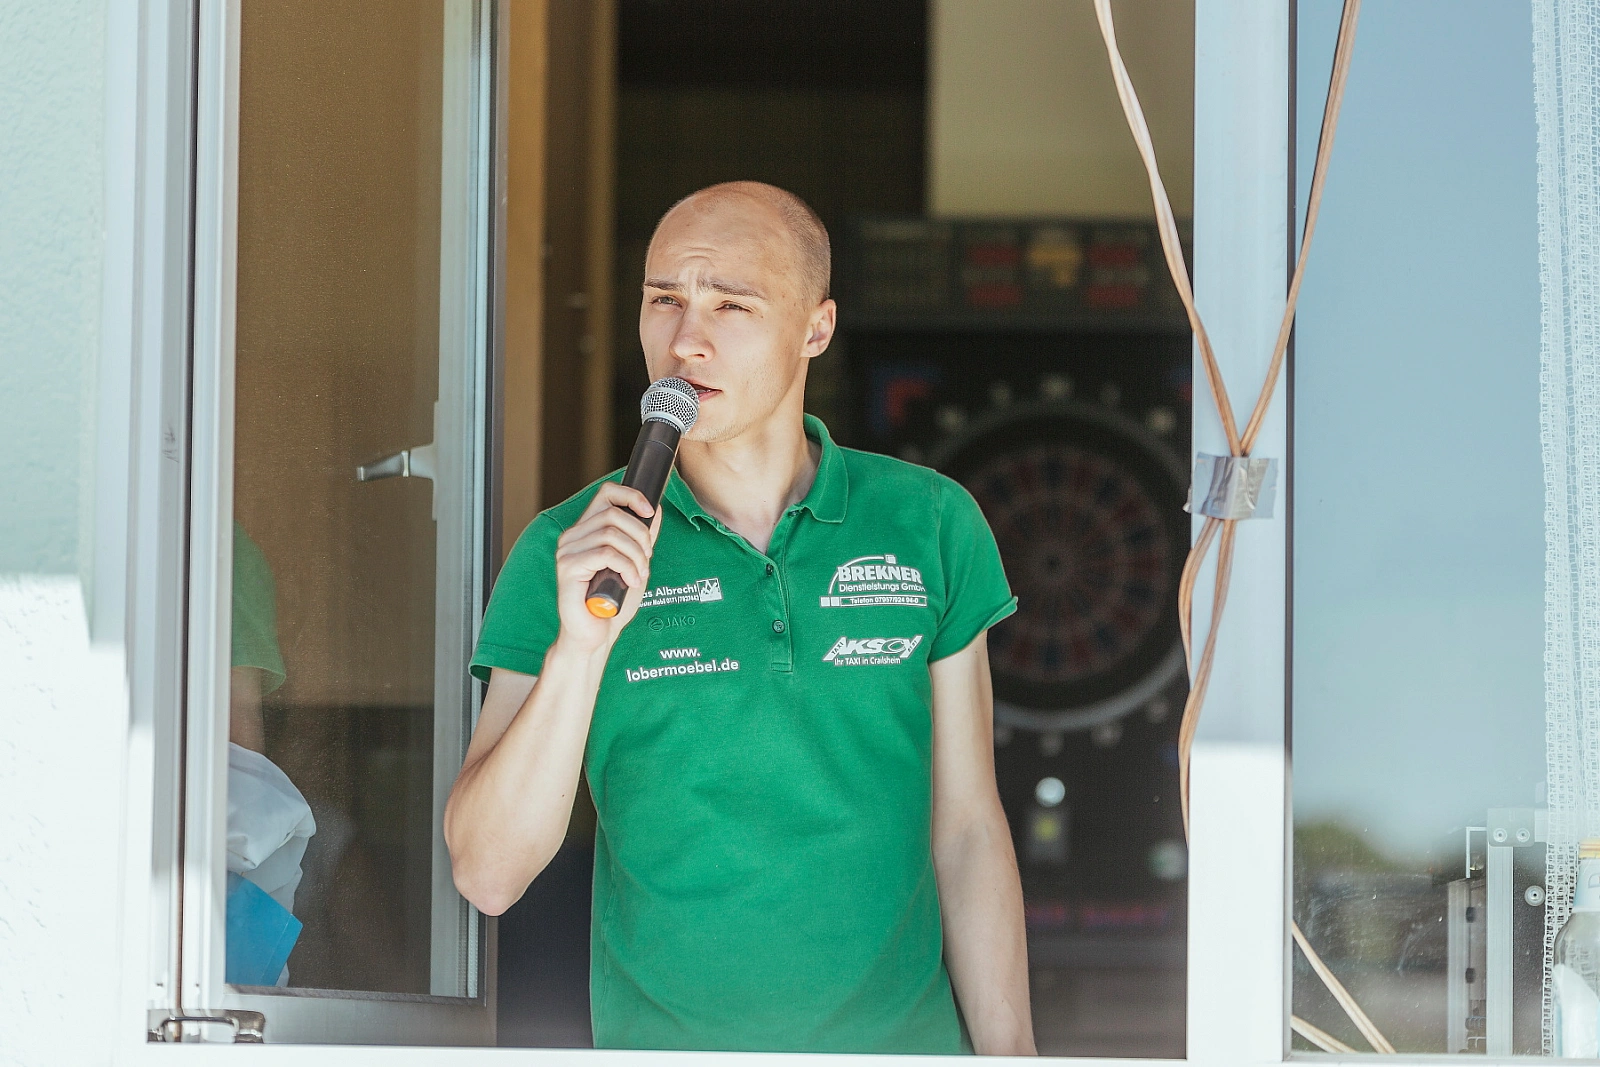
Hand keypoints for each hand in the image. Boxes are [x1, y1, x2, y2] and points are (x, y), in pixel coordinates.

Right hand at [553, 482, 661, 652]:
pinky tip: (631, 581)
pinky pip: (605, 555)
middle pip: (613, 514)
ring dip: (635, 555)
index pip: (606, 494)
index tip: (651, 510)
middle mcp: (572, 537)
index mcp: (586, 531)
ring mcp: (566, 552)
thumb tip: (655, 511)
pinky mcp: (567, 569)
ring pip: (610, 534)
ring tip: (640, 575)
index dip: (631, 496)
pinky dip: (626, 567)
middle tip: (647, 559)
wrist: (595, 636)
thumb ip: (641, 539)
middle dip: (640, 535)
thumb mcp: (635, 564)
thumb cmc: (612, 603)